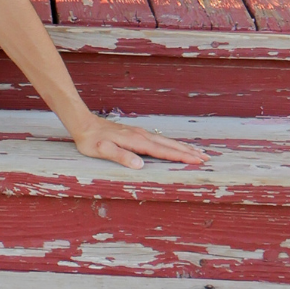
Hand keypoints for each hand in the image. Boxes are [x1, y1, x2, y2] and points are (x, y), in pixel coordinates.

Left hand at [69, 113, 206, 170]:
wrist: (82, 123)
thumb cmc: (90, 140)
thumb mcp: (102, 150)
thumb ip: (121, 156)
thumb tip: (140, 165)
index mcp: (136, 141)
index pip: (163, 151)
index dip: (181, 156)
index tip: (198, 161)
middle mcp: (141, 135)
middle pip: (169, 144)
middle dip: (188, 151)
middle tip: (207, 158)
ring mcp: (139, 133)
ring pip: (166, 140)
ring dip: (182, 146)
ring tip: (198, 152)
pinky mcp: (135, 133)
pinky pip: (159, 139)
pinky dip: (171, 143)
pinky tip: (174, 145)